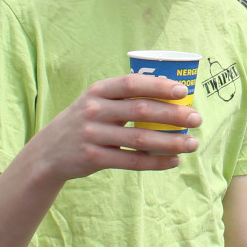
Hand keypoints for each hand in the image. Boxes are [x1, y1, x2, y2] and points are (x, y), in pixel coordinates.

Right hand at [27, 74, 201, 182]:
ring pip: (140, 140)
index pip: (132, 84)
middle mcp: (94, 110)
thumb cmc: (86, 121)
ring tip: (192, 143)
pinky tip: (174, 161)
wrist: (48, 152)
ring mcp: (92, 135)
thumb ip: (126, 96)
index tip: (183, 91)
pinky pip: (131, 161)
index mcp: (98, 90)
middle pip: (141, 111)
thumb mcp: (97, 101)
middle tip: (197, 119)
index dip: (159, 86)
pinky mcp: (94, 158)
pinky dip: (156, 162)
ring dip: (171, 142)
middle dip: (173, 115)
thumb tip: (172, 92)